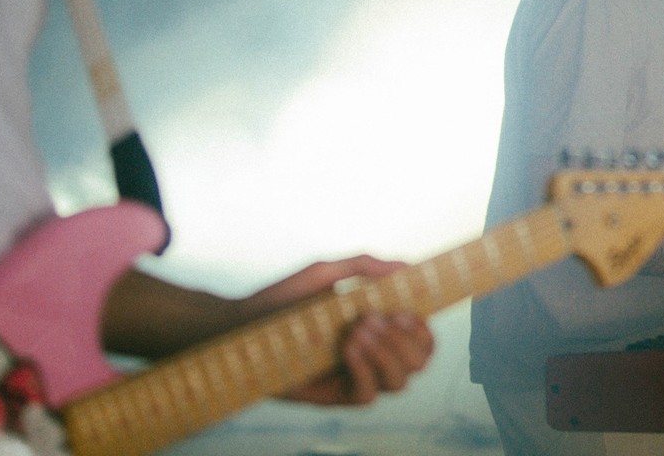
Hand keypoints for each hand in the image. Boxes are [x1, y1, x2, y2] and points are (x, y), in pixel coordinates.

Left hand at [242, 256, 434, 406]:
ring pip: (400, 382)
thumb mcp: (324, 273)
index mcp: (376, 329)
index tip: (408, 309)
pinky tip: (346, 346)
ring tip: (359, 329)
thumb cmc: (281, 300)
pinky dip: (364, 369)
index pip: (421, 338)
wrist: (239, 326)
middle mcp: (371, 357)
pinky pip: (367, 396)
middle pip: (419, 362)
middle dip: (407, 339)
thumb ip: (365, 265)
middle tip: (378, 316)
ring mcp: (354, 378)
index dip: (424, 328)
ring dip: (388, 353)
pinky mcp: (333, 397)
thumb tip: (407, 265)